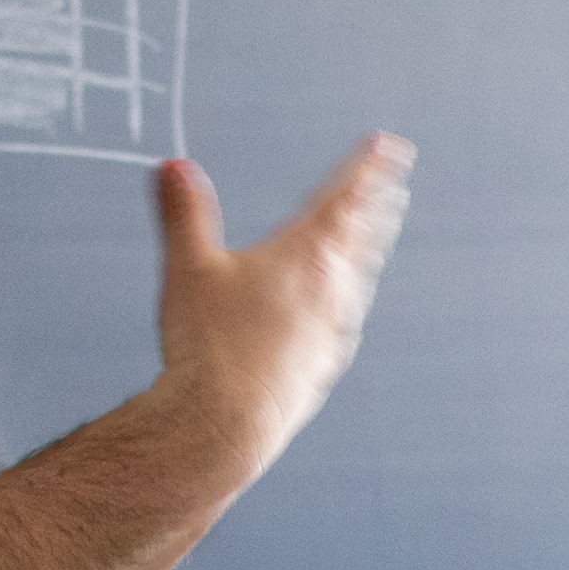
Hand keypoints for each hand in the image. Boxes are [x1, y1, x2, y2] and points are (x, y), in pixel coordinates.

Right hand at [150, 134, 414, 481]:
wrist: (225, 422)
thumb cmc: (207, 344)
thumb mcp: (188, 268)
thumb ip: (184, 213)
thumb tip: (172, 166)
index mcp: (304, 255)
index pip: (343, 198)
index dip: (367, 168)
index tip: (390, 146)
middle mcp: (331, 288)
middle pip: (362, 235)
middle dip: (378, 204)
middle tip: (396, 184)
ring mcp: (333, 328)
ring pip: (360, 275)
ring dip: (372, 246)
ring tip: (381, 231)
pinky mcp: (325, 363)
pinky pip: (347, 318)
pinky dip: (352, 296)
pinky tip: (347, 304)